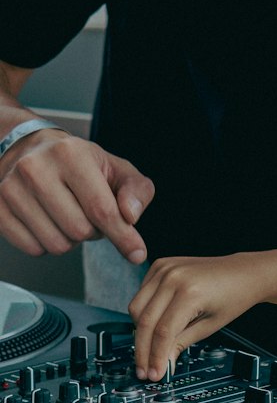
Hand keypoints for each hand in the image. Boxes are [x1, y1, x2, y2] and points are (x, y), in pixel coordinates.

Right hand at [0, 129, 153, 262]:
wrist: (29, 149)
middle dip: (93, 231)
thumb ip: (137, 190)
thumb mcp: (116, 167)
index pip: (101, 209)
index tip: (137, 254)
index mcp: (71, 154)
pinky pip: (32, 249)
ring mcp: (11, 189)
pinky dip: (47, 243)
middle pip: (79, 231)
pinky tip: (49, 222)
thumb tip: (130, 217)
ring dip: (71, 239)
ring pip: (56, 244)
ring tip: (69, 215)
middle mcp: (36, 168)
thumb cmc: (78, 162)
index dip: (123, 236)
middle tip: (89, 214)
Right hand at [130, 253, 264, 379]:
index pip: (162, 332)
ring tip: (151, 348)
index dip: (155, 357)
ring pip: (136, 308)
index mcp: (190, 292)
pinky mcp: (161, 265)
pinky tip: (155, 323)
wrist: (244, 272)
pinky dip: (144, 311)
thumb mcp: (210, 326)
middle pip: (144, 322)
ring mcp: (166, 268)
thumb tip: (162, 365)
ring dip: (140, 332)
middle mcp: (174, 277)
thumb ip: (181, 344)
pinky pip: (141, 293)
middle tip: (145, 369)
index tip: (154, 374)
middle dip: (143, 350)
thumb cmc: (233, 296)